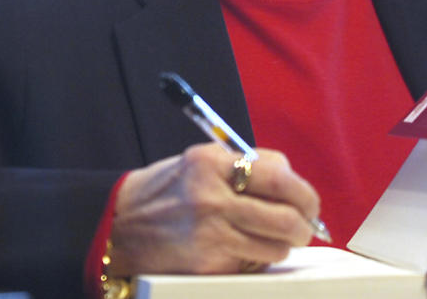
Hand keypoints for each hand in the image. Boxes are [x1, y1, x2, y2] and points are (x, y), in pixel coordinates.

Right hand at [108, 144, 320, 275]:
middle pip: (286, 216)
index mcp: (211, 163)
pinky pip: (253, 263)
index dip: (304, 192)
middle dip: (304, 225)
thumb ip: (244, 166)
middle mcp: (212, 196)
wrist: (119, 225)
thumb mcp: (199, 163)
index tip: (308, 202)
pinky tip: (239, 248)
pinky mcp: (209, 263)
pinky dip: (256, 258)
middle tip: (304, 227)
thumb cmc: (165, 192)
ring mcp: (211, 232)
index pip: (279, 176)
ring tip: (266, 238)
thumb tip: (293, 184)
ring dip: (280, 245)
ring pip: (276, 246)